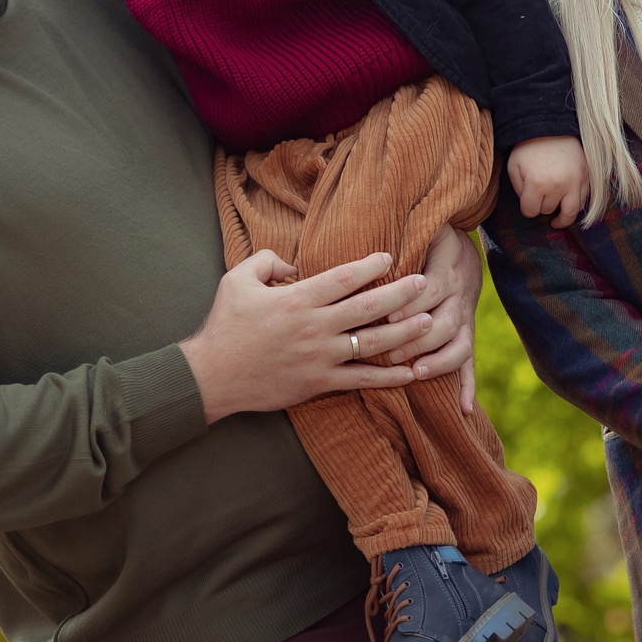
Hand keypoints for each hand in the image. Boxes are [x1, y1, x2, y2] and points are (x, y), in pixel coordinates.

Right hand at [181, 250, 432, 423]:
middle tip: (424, 284)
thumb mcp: (237, 280)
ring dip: (404, 333)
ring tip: (429, 322)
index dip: (371, 266)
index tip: (390, 257)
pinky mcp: (319, 383)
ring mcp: (320, 358)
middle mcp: (315, 327)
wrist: (211, 376)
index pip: (344, 278)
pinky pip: (361, 380)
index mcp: (297, 299)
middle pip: (368, 308)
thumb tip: (294, 264)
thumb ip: (267, 261)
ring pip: (372, 344)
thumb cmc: (224, 326)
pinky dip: (388, 378)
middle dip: (401, 294)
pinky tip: (410, 372)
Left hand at [384, 227, 483, 411]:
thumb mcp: (421, 232)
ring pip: (458, 344)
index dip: (408, 306)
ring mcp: (464, 319)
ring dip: (439, 361)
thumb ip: (399, 239)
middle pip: (442, 323)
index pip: (429, 292)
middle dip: (415, 339)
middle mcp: (458, 297)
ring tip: (418, 372)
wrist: (461, 248)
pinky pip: (470, 362)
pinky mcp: (466, 335)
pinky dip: (468, 387)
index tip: (386, 316)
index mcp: (444, 271)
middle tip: (389, 352)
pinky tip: (463, 410)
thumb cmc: (427, 242)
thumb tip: (370, 245)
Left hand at [507, 135, 589, 226]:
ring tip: (557, 220)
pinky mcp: (587, 175)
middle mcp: (559, 185)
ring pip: (571, 212)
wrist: (549, 124)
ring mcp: (576, 181)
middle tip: (539, 197)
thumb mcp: (513, 167)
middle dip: (542, 206)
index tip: (527, 202)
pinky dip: (577, 205)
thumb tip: (529, 206)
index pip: (530, 211)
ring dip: (562, 217)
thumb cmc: (528, 146)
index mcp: (538, 184)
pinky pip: (585, 199)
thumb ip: (519, 190)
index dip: (526, 208)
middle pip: (549, 210)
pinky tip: (569, 204)